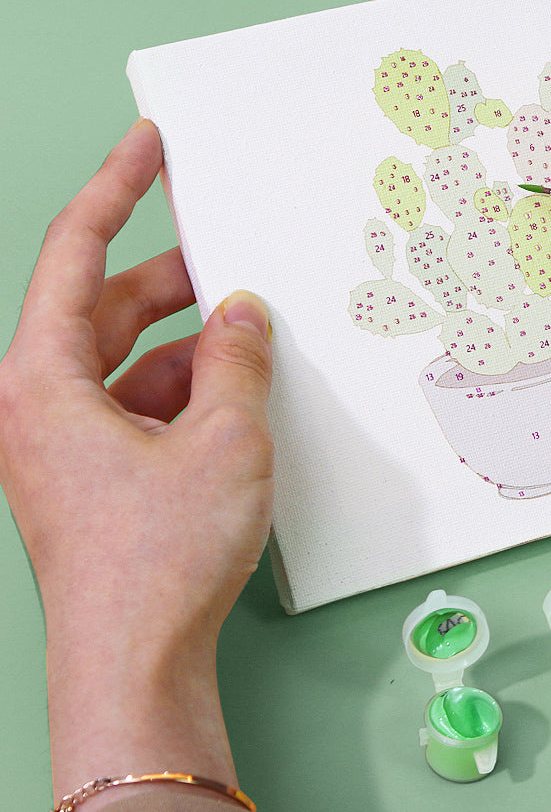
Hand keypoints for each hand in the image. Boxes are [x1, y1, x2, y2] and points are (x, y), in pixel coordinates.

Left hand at [0, 120, 273, 808]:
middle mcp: (40, 407)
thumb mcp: (222, 438)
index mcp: (42, 381)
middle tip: (224, 253)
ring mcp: (64, 444)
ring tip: (249, 340)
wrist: (134, 664)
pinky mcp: (93, 475)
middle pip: (105, 308)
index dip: (116, 190)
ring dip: (189, 346)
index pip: (76, 254)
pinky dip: (186, 391)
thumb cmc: (155, 561)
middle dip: (171, 280)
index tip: (144, 146)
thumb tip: (242, 314)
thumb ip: (236, 359)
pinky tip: (236, 398)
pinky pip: (139, 405)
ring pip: (128, 360)